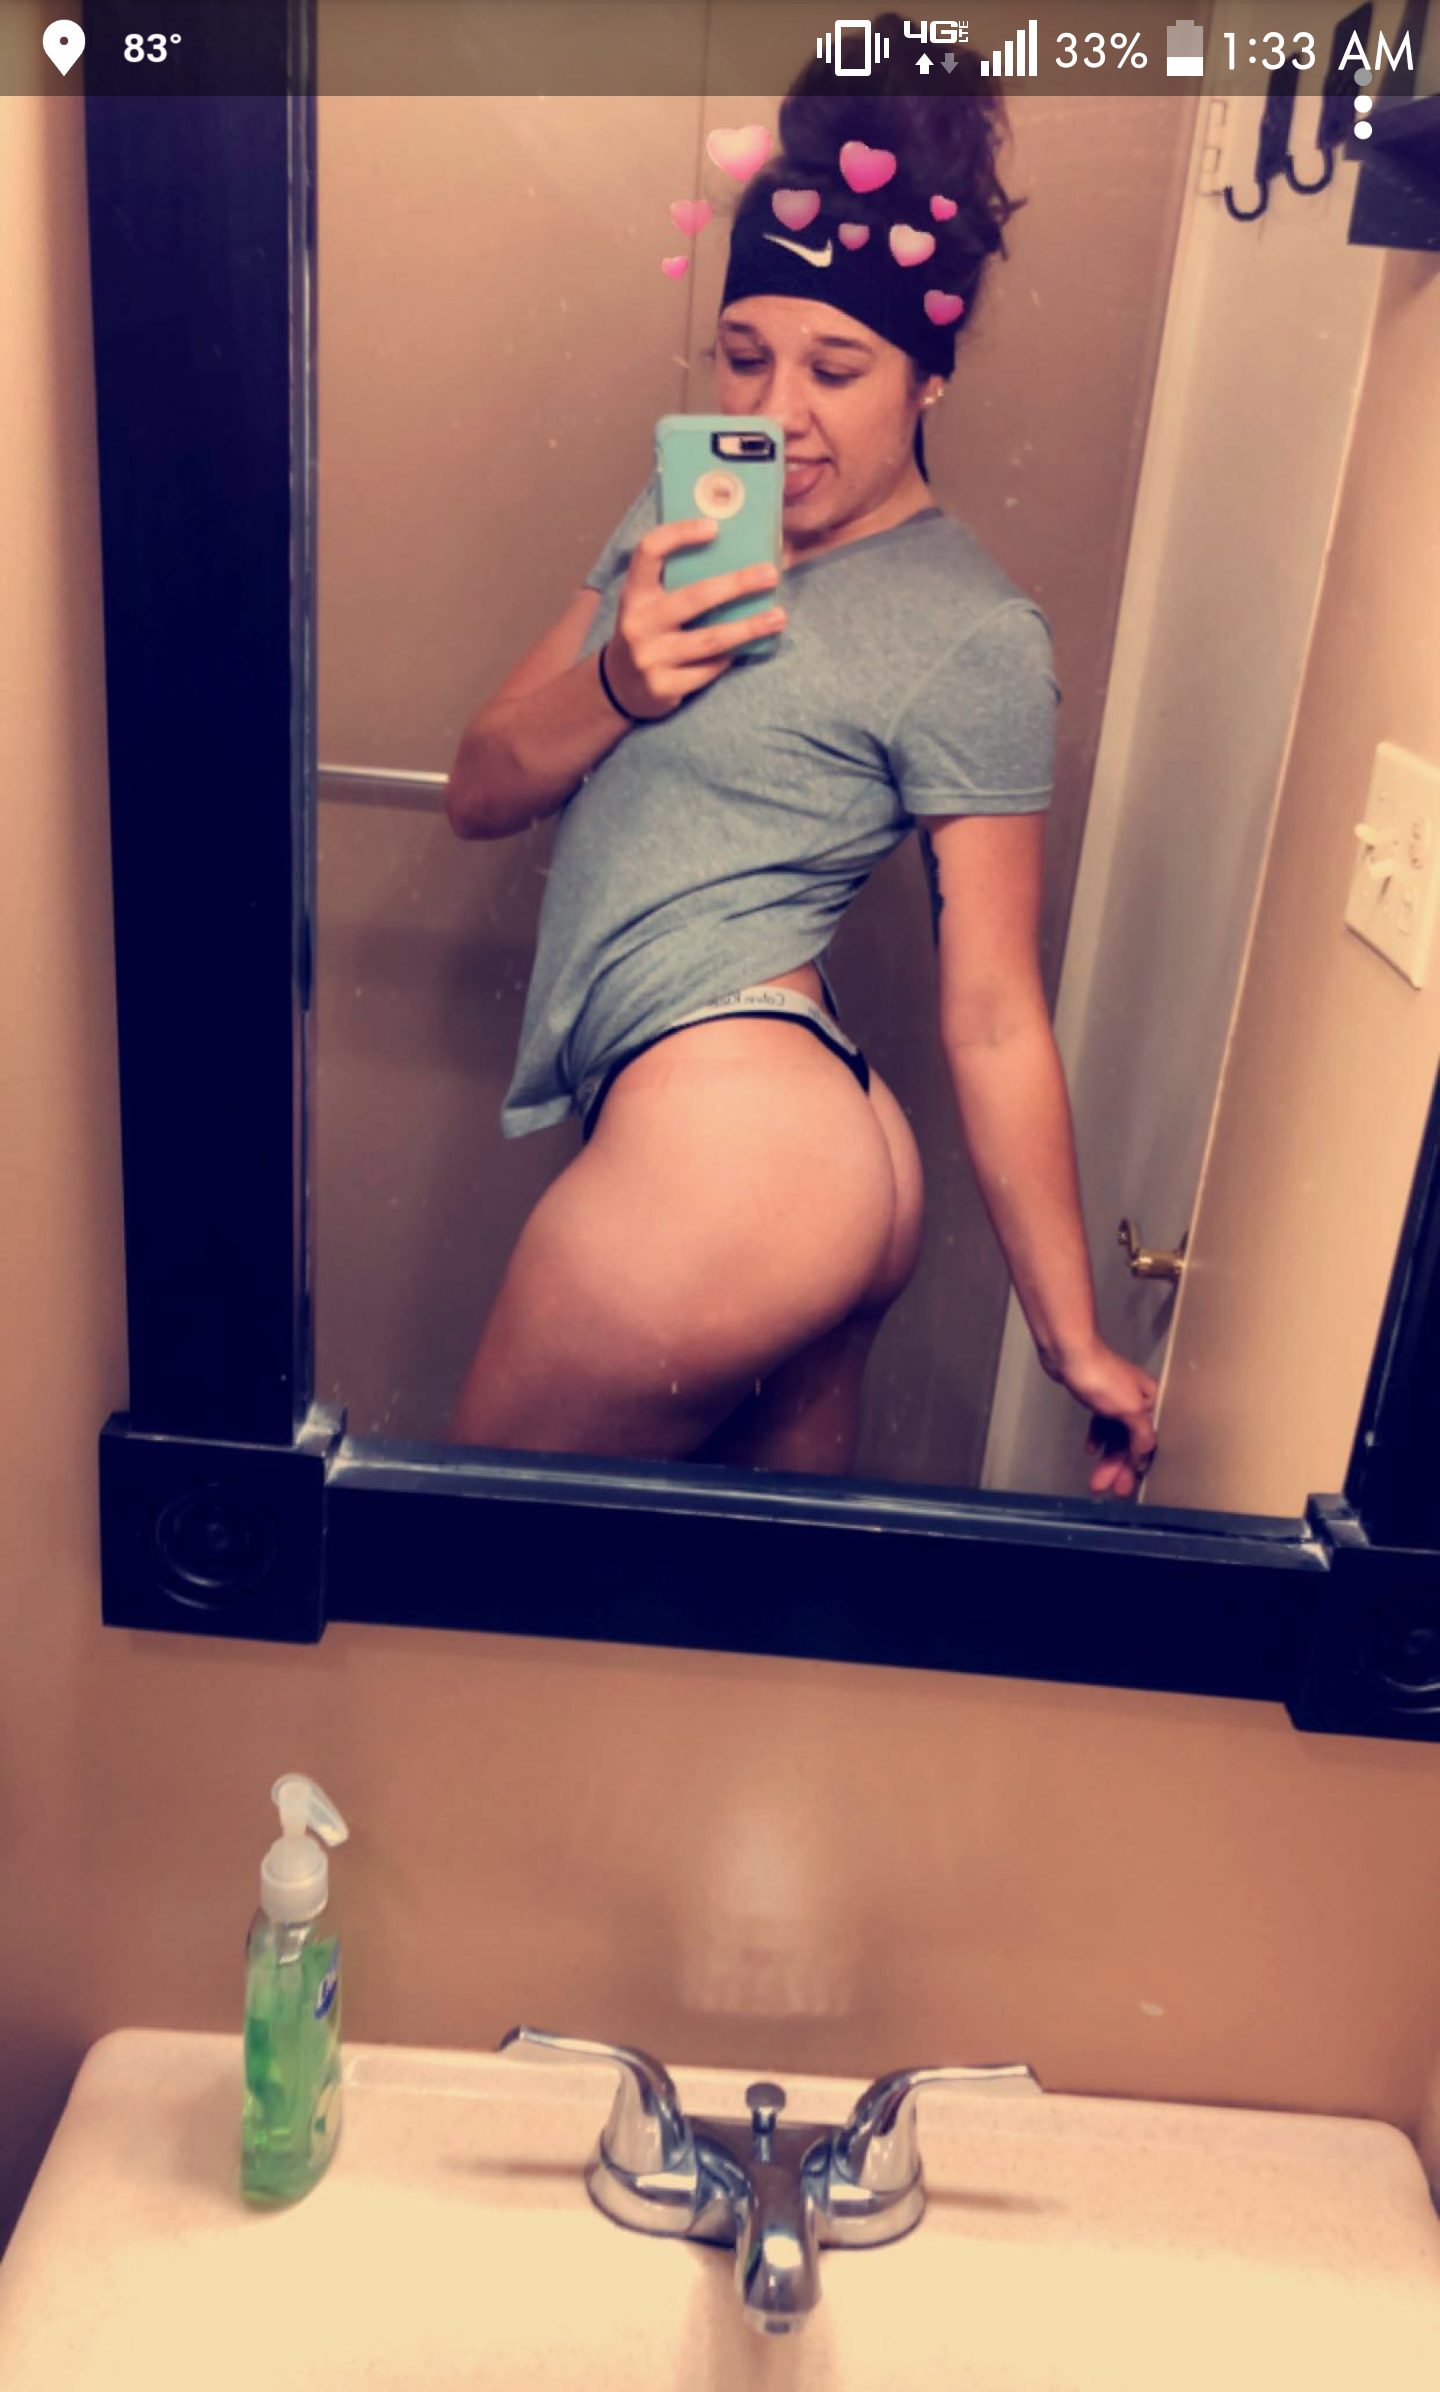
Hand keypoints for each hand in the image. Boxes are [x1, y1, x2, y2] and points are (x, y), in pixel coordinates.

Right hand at [604, 520, 785, 720]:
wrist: (620, 686)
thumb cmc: (648, 632)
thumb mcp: (648, 604)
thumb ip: (675, 583)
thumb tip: (733, 555)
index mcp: (634, 594)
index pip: (649, 551)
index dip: (679, 534)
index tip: (714, 528)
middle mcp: (638, 623)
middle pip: (695, 596)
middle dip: (737, 584)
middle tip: (770, 574)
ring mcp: (649, 657)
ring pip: (710, 639)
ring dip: (748, 627)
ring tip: (778, 617)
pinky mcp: (663, 686)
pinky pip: (709, 669)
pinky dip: (730, 658)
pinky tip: (749, 649)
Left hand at [1039, 1337, 1158, 1498]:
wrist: (1069, 1353)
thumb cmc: (1100, 1375)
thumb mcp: (1130, 1410)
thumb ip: (1142, 1436)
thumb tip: (1145, 1458)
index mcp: (1152, 1401)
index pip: (1149, 1441)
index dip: (1138, 1465)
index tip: (1128, 1485)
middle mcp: (1138, 1400)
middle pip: (1130, 1441)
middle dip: (1119, 1467)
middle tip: (1108, 1488)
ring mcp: (1117, 1398)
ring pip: (1115, 1435)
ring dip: (1106, 1458)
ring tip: (1096, 1479)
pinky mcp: (1099, 1396)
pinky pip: (1103, 1424)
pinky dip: (1098, 1437)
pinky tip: (1091, 1449)